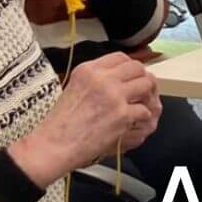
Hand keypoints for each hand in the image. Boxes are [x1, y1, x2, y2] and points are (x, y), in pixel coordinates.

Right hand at [10, 54, 161, 185]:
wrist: (55, 145)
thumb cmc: (62, 122)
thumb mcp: (74, 88)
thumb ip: (96, 79)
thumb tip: (118, 77)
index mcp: (88, 70)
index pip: (120, 57)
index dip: (130, 67)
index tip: (131, 77)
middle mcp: (102, 78)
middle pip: (137, 67)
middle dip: (142, 78)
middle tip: (141, 91)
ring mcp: (114, 96)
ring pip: (146, 84)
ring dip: (146, 95)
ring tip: (140, 105)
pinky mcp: (122, 115)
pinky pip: (144, 109)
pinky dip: (142, 117)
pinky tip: (133, 121)